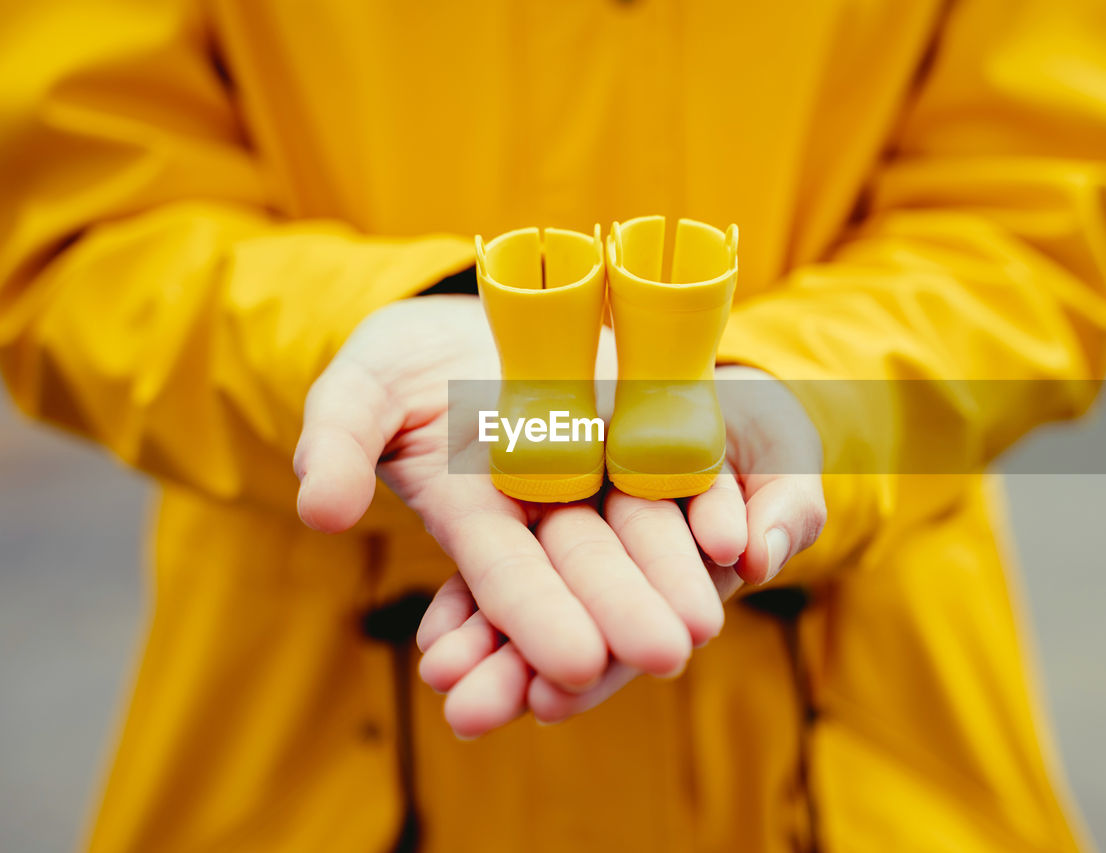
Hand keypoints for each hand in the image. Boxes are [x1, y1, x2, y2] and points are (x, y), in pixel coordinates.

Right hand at [293, 295, 743, 695]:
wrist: (470, 315)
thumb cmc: (400, 364)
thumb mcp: (359, 390)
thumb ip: (340, 443)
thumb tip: (321, 509)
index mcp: (473, 513)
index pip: (503, 574)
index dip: (532, 615)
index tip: (570, 662)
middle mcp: (542, 504)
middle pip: (586, 562)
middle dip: (623, 611)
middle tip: (668, 655)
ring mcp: (595, 466)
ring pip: (638, 527)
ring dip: (672, 574)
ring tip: (709, 618)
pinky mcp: (637, 421)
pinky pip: (674, 463)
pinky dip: (699, 500)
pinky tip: (734, 536)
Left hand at [418, 365, 826, 735]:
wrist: (707, 372)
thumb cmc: (760, 431)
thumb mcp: (785, 458)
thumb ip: (786, 506)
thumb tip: (757, 557)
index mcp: (683, 566)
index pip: (637, 627)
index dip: (601, 670)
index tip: (551, 701)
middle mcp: (625, 565)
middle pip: (570, 619)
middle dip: (519, 667)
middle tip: (471, 711)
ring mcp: (580, 539)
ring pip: (530, 597)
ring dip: (482, 643)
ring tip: (438, 678)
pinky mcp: (536, 506)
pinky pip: (498, 562)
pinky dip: (466, 603)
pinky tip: (432, 639)